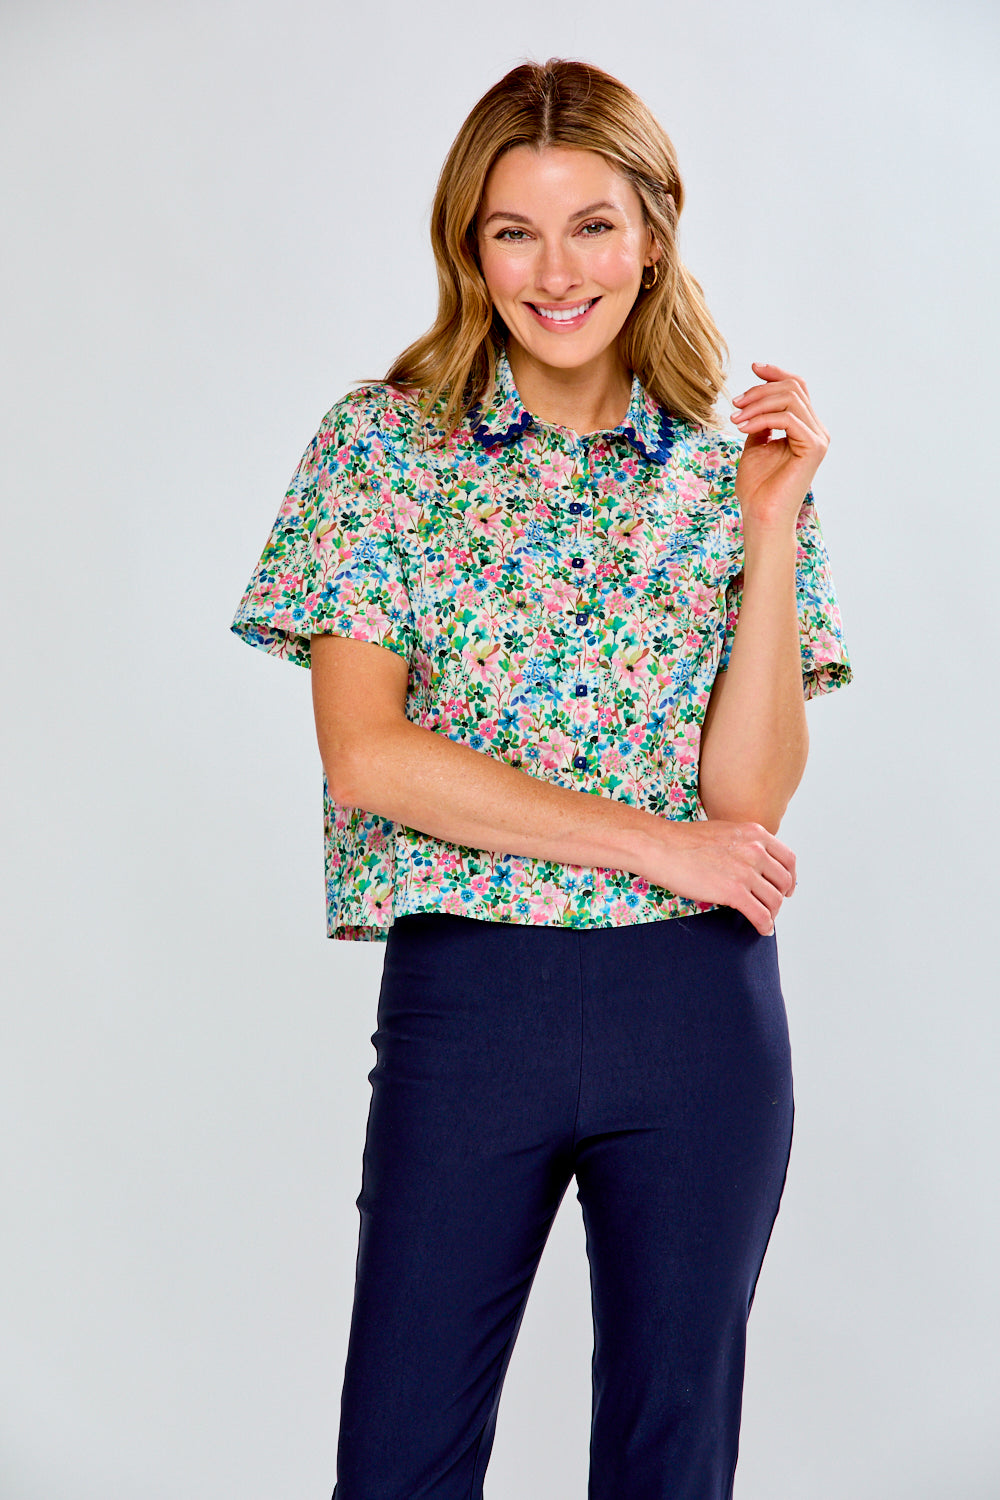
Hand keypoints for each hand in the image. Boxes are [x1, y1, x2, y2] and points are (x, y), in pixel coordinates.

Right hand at [650, 818, 796, 935]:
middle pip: (784, 881)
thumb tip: (750, 862)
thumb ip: (742, 844)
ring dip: (772, 913)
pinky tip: (761, 929)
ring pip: (774, 900)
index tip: (786, 888)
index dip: (790, 877)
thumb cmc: (682, 841)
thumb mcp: (723, 831)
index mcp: (754, 834)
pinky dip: (765, 925)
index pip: (788, 859)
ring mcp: (746, 871)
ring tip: (764, 920)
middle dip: (780, 897)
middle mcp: (755, 850)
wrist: (660, 846)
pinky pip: (761, 914)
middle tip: (772, 906)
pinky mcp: (734, 891)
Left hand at [730, 362, 829, 532]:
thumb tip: (753, 401)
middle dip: (760, 391)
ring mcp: (818, 438)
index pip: (797, 388)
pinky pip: (787, 418)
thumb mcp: (754, 445)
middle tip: (735, 405)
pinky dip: (762, 418)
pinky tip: (743, 428)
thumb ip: (759, 422)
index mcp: (805, 428)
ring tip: (736, 419)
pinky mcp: (814, 447)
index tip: (754, 367)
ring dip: (757, 404)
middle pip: (793, 388)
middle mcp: (816, 430)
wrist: (761, 516)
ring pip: (790, 399)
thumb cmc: (757, 488)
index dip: (776, 374)